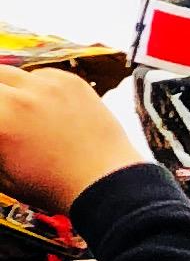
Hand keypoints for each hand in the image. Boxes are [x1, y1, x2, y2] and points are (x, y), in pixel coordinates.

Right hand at [0, 64, 143, 214]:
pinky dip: (37, 87)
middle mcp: (21, 96)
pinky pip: (42, 75)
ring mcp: (49, 85)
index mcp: (0, 119)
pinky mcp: (72, 82)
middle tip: (6, 117)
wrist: (107, 184)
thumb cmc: (53, 187)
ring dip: (8, 89)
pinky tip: (46, 110)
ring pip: (11, 73)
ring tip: (19, 112)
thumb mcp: (2, 176)